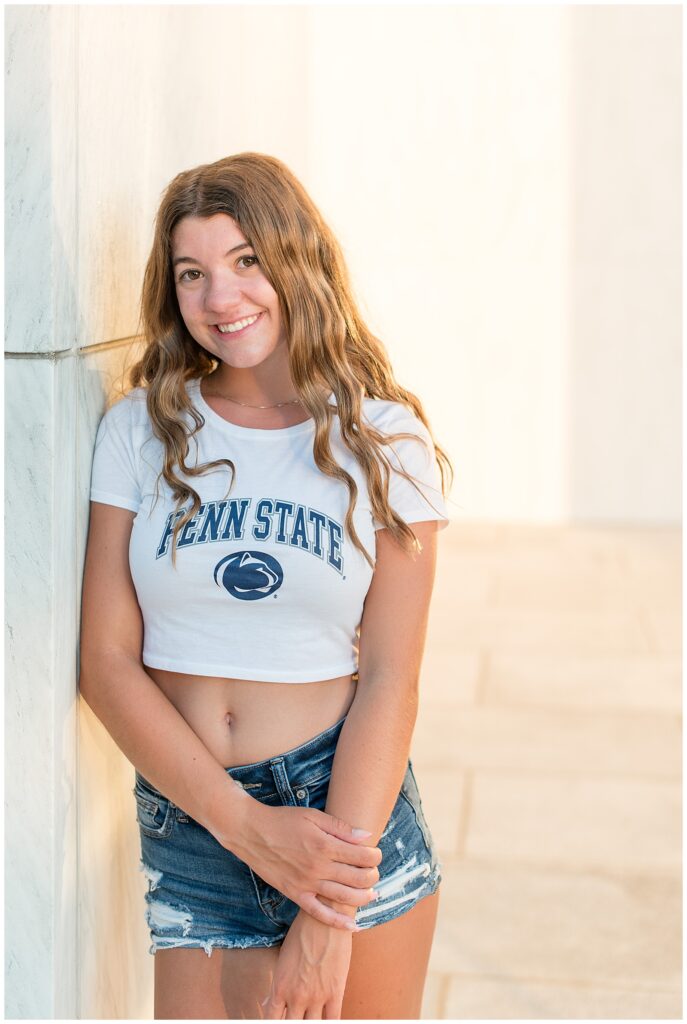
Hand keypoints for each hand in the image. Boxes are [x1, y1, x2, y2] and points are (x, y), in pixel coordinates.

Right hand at [227, 801, 380, 930]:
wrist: (251, 832)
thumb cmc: (283, 820)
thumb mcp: (313, 816)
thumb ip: (340, 827)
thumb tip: (366, 836)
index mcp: (325, 845)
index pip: (361, 856)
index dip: (374, 857)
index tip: (376, 855)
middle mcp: (318, 867)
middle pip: (357, 879)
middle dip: (372, 877)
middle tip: (375, 873)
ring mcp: (306, 883)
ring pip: (343, 898)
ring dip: (363, 898)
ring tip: (372, 894)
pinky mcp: (295, 894)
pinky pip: (319, 913)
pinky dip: (337, 923)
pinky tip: (352, 926)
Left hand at [260, 910, 352, 1018]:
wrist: (324, 917)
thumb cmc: (302, 933)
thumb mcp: (283, 959)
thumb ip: (278, 984)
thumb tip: (269, 1002)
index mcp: (279, 987)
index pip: (271, 1021)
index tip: (279, 1022)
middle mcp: (296, 996)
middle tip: (296, 1017)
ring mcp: (316, 996)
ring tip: (310, 1018)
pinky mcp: (335, 992)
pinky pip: (333, 1020)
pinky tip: (327, 1020)